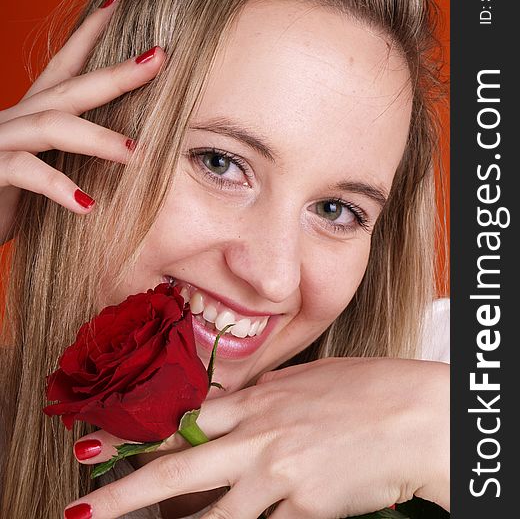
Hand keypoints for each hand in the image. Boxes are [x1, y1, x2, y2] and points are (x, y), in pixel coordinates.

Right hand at [0, 0, 164, 244]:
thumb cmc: (7, 192)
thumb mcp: (45, 165)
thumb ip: (74, 152)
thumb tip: (127, 148)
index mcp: (33, 113)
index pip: (65, 65)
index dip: (90, 32)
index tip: (121, 3)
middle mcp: (17, 118)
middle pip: (71, 87)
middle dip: (116, 73)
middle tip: (159, 58)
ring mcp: (2, 140)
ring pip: (52, 126)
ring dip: (98, 139)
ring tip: (139, 155)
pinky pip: (24, 171)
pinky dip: (57, 186)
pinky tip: (87, 204)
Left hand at [68, 357, 448, 517]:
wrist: (415, 416)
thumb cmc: (367, 389)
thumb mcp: (306, 381)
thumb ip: (267, 397)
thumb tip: (238, 409)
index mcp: (259, 400)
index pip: (183, 420)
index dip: (137, 434)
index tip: (96, 444)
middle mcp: (260, 437)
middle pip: (179, 469)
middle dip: (124, 493)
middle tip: (80, 509)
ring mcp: (279, 475)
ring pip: (214, 518)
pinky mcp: (305, 509)